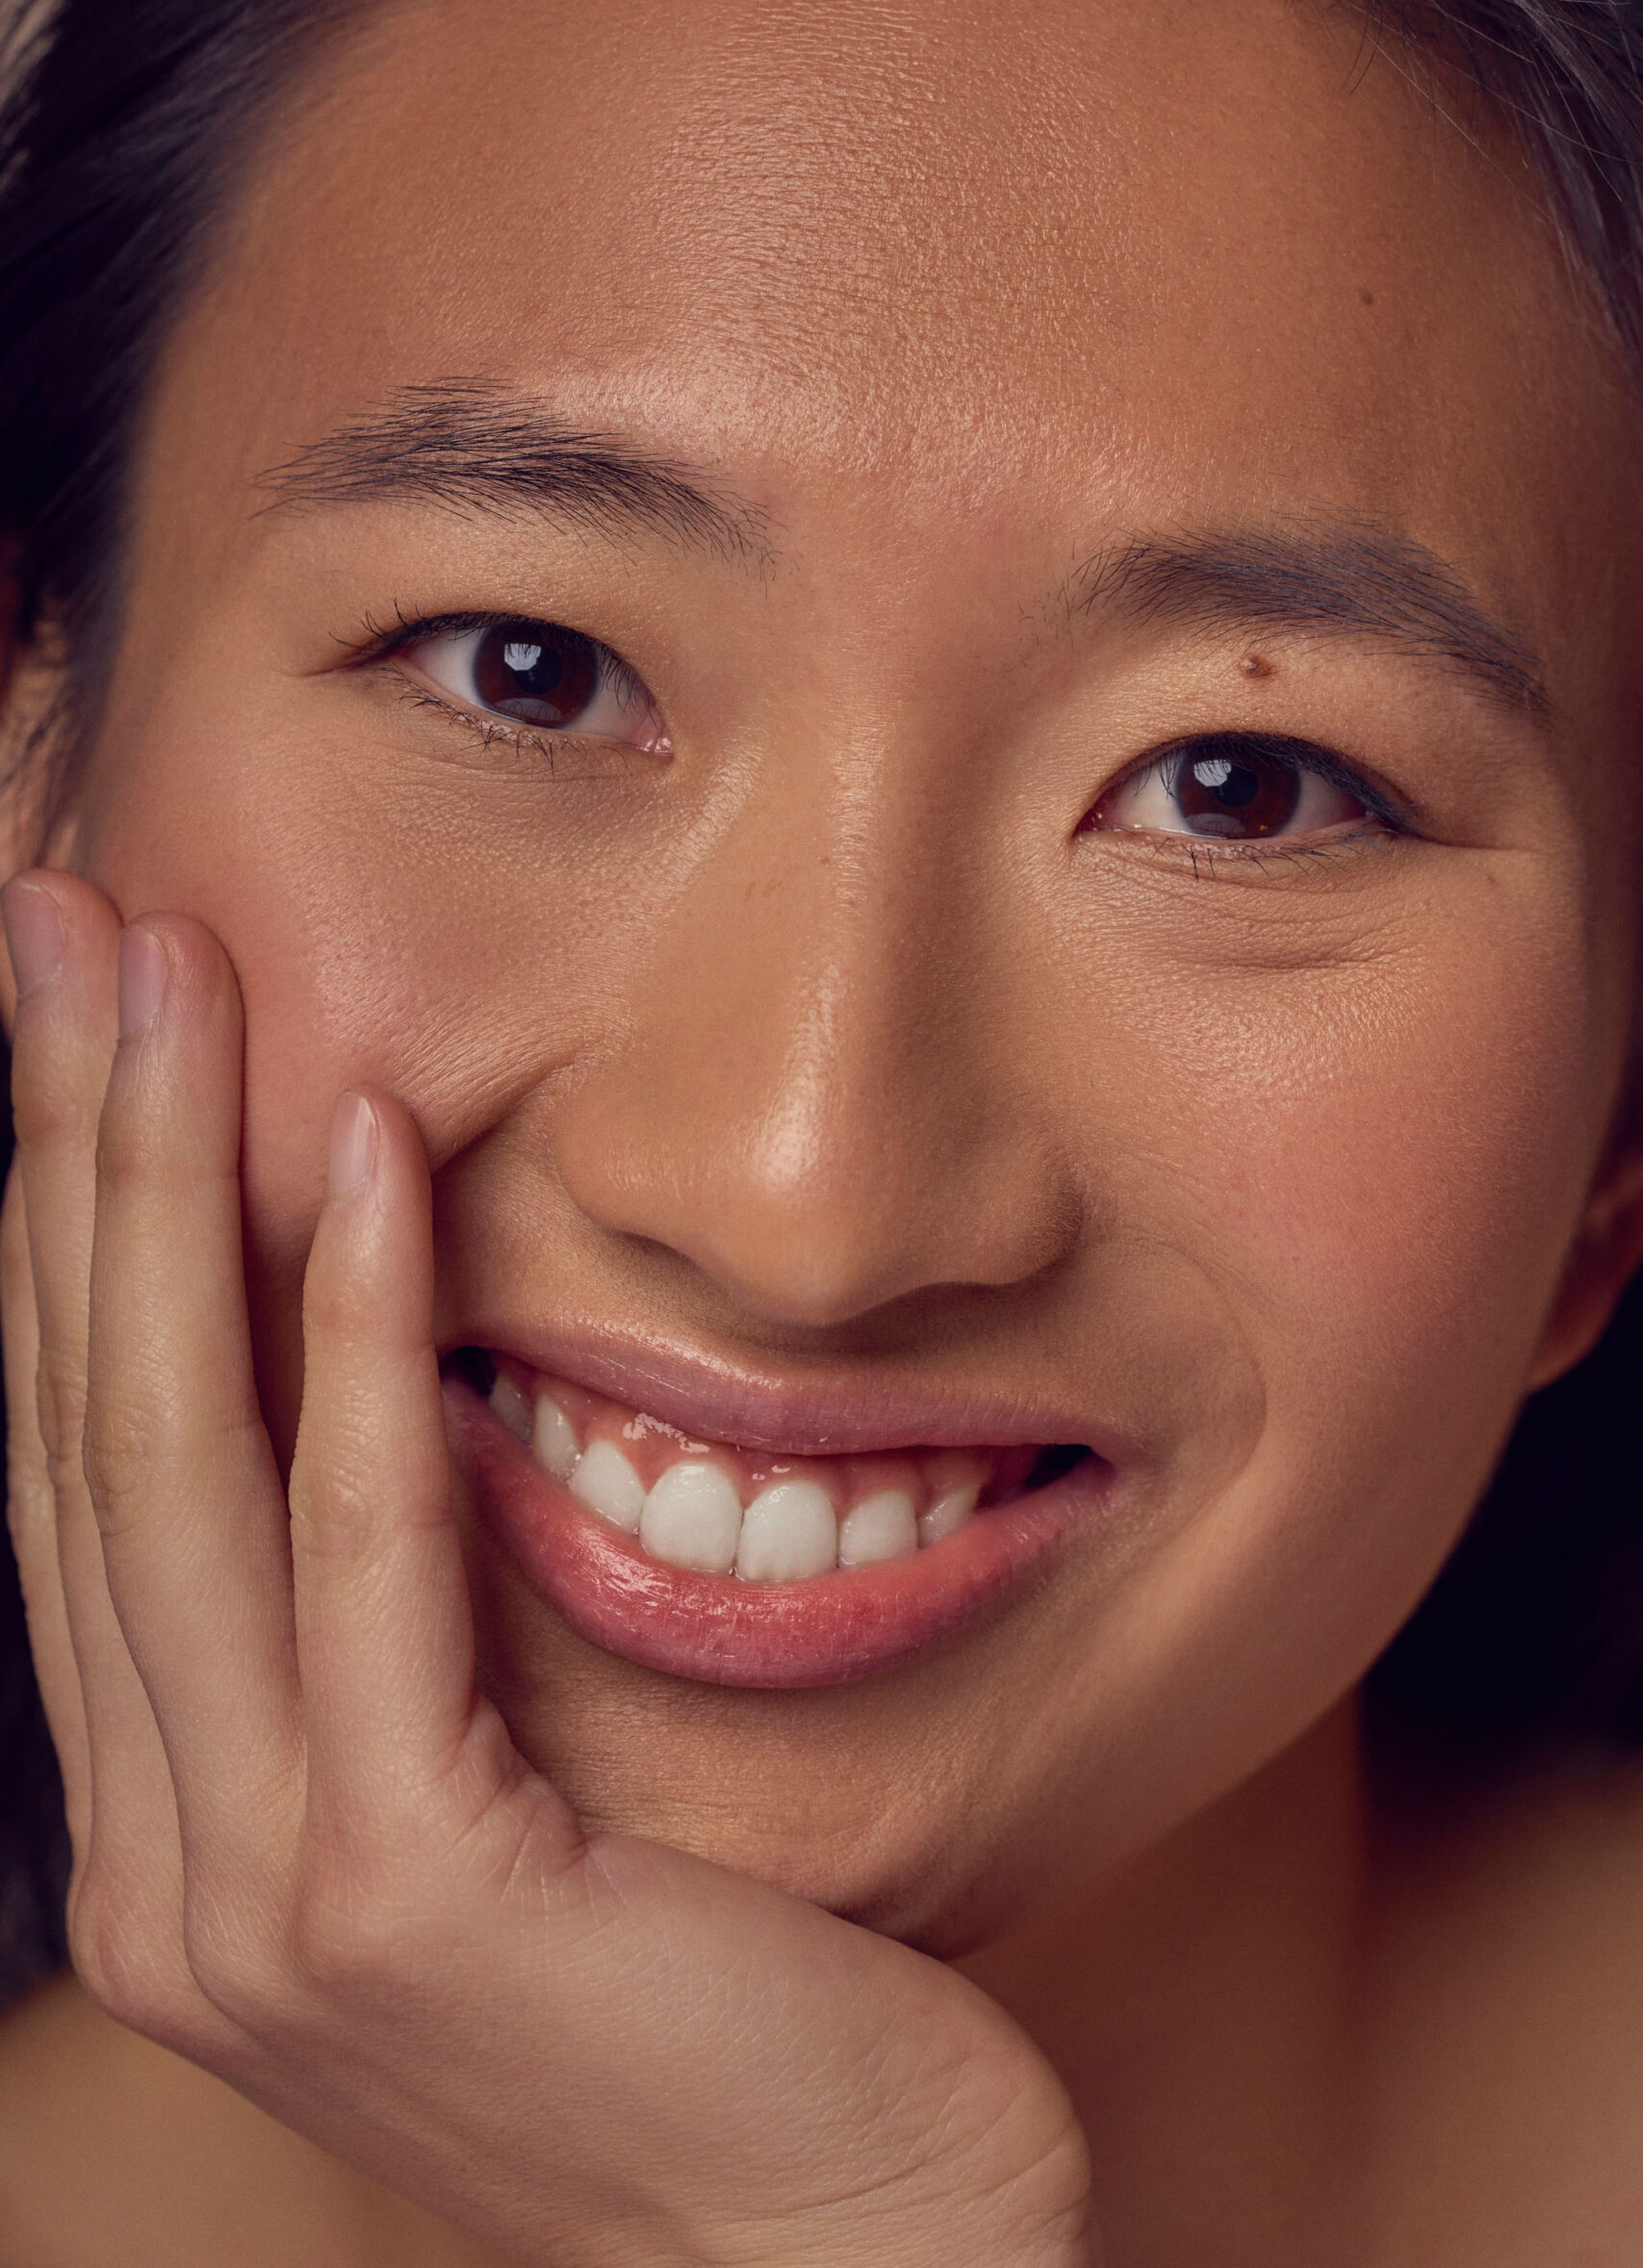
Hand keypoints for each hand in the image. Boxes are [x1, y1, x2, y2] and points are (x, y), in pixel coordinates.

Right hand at [2, 870, 1094, 2267]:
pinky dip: (352, 1339)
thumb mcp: (503, 1816)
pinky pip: (362, 1556)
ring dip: (159, 1190)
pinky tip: (353, 1159)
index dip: (58, 1234)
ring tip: (165, 972)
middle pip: (88, 1434)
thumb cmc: (706, 2035)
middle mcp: (171, 1864)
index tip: (77, 1031)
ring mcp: (258, 1892)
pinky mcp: (400, 1893)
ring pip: (170, 1467)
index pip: (88, 1475)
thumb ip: (399, 1651)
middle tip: (65, 927)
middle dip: (67, 1156)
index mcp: (185, 1832)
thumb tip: (385, 1414)